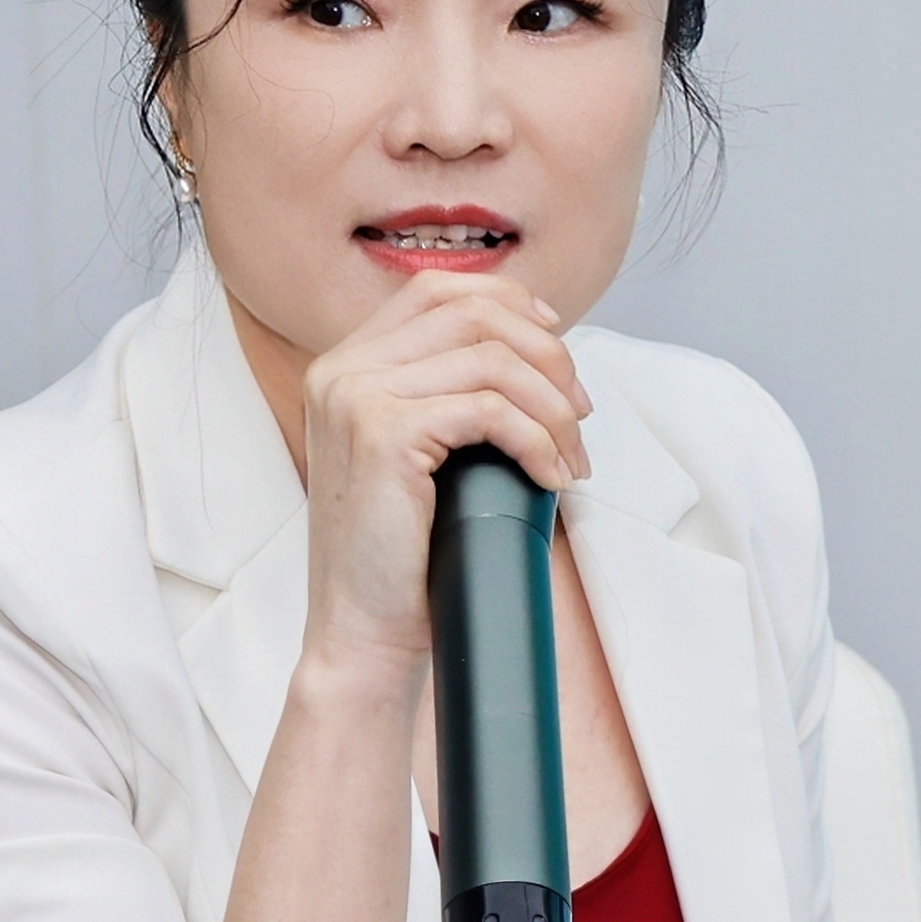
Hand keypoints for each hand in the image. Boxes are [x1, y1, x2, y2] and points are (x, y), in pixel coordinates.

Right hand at [293, 272, 591, 679]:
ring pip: (490, 359)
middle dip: (547, 354)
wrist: (362, 632)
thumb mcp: (417, 456)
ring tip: (571, 458)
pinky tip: (550, 477)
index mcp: (343, 366)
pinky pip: (489, 409)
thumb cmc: (401, 556)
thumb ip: (445, 396)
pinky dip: (538, 440)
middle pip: (471, 311)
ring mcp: (355, 396)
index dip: (508, 302)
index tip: (557, 345)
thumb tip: (538, 351)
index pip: (435, 289)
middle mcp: (340, 370)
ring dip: (553, 407)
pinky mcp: (382, 433)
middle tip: (580, 415)